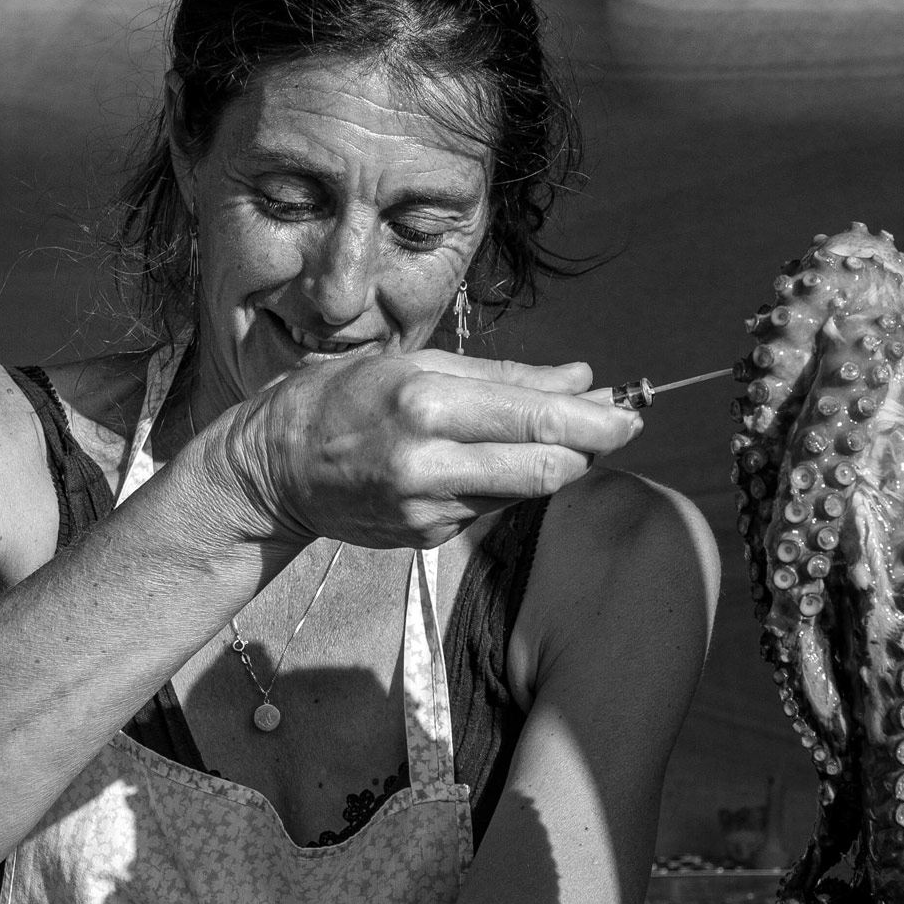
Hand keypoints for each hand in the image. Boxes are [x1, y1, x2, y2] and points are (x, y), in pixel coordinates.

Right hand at [204, 351, 643, 549]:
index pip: (538, 423)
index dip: (596, 423)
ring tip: (558, 436)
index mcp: (427, 405)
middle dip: (591, 450)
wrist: (271, 469)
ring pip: (522, 492)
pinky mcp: (424, 538)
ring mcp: (427, 508)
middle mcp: (430, 462)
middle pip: (546, 470)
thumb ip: (504, 376)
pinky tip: (485, 463)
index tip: (631, 414)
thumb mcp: (416, 365)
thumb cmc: (340, 398)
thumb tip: (581, 378)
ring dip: (549, 466)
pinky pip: (487, 508)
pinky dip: (502, 485)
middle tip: (618, 427)